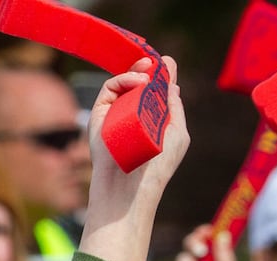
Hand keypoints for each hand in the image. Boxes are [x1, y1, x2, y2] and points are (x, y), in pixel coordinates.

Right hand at [78, 56, 190, 260]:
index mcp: (152, 121)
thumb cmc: (159, 165)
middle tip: (155, 61)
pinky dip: (124, 80)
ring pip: (124, 83)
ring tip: (148, 74)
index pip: (155, 93)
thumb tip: (173, 84)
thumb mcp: (176, 133)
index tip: (166, 63)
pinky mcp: (100, 113)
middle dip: (148, 69)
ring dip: (137, 73)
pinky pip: (110, 88)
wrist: (132, 183)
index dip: (161, 76)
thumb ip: (175, 107)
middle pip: (138, 84)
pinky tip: (139, 83)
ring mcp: (116, 113)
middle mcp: (133, 116)